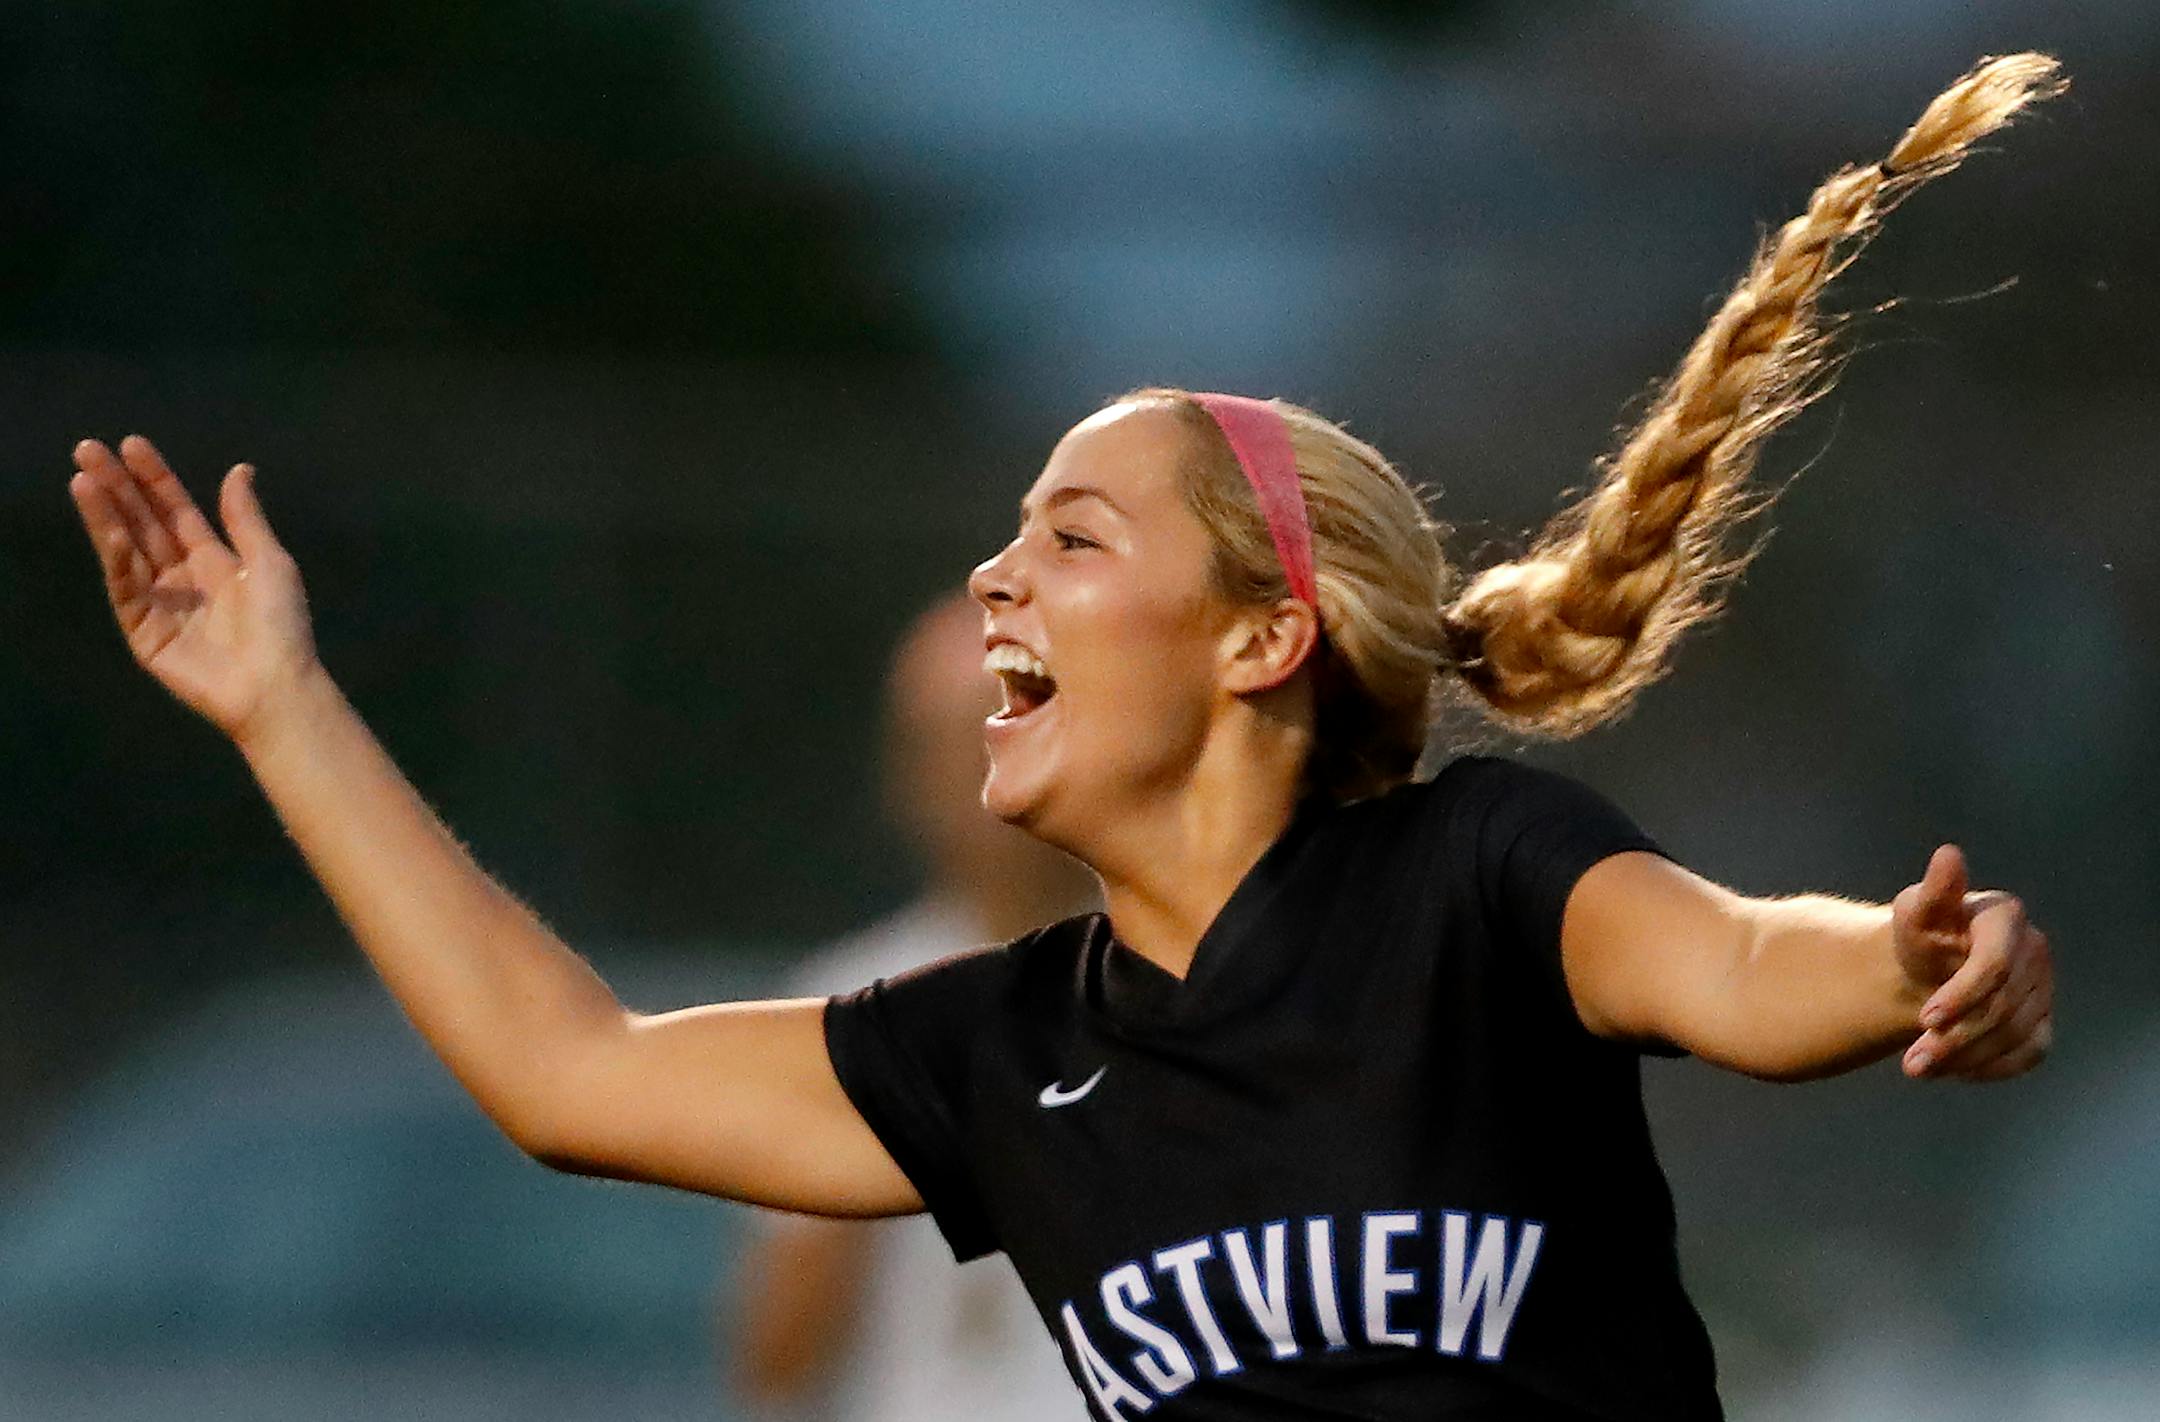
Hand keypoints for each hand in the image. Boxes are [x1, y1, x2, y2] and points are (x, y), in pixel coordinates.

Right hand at [68, 436, 318, 742]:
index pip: (176, 511)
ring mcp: (160, 604)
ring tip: (83, 478)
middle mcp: (183, 578)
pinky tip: (107, 526)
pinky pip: (126, 587)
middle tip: (88, 449)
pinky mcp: (143, 632)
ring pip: (127, 550)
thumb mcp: (268, 562)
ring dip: (104, 514)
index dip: (155, 479)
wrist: (276, 685)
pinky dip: (116, 556)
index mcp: (216, 561)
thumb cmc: (282, 625)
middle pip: (144, 524)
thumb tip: (239, 469)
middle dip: (118, 487)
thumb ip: (245, 518)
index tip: (132, 444)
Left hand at [1890, 844, 2052, 1081]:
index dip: (1963, 995)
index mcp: (2005, 917)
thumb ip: (1932, 892)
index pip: (1995, 965)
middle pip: (2002, 1006)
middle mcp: (2034, 950)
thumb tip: (1948, 854)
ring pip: (2012, 1034)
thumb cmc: (1920, 936)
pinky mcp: (2043, 1021)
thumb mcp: (1915, 914)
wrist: (1924, 969)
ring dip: (1965, 1057)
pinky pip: (2026, 1053)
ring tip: (1918, 1067)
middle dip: (1955, 1037)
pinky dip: (1989, 1066)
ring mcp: (2043, 987)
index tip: (1925, 1019)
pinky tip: (1953, 1070)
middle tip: (1912, 1062)